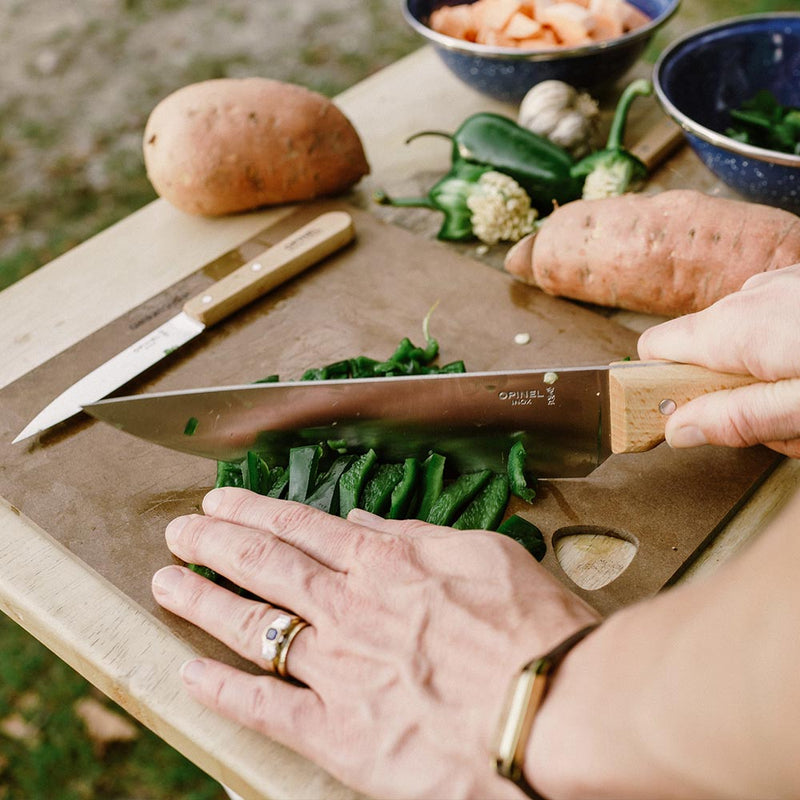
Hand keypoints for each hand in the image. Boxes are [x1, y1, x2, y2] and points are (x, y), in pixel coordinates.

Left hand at [152, 488, 597, 799]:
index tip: (221, 501)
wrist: (550, 708)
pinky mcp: (339, 732)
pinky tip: (189, 673)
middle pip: (264, 566)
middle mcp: (349, 608)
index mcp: (385, 564)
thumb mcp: (485, 553)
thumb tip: (368, 527)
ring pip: (252, 626)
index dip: (254, 511)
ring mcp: (337, 669)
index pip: (301, 528)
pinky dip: (222, 690)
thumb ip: (419, 537)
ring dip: (203, 600)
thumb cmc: (532, 628)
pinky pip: (265, 708)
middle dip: (214, 543)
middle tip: (179, 531)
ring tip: (168, 581)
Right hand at [637, 264, 799, 456]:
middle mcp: (747, 297)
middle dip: (737, 399)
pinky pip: (777, 331)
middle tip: (786, 424)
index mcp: (733, 326)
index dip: (661, 391)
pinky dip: (791, 358)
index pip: (652, 352)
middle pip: (705, 359)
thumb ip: (738, 419)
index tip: (687, 423)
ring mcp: (779, 287)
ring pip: (746, 350)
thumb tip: (678, 429)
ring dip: (770, 385)